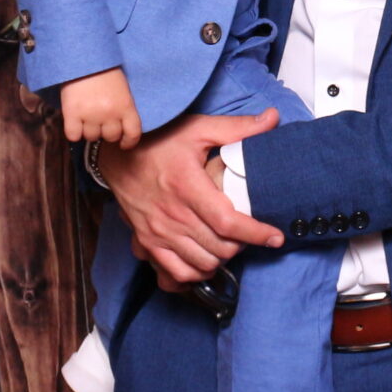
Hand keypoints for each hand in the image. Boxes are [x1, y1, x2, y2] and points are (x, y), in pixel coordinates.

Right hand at [59, 66, 141, 147]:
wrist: (81, 54)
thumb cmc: (103, 68)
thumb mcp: (121, 87)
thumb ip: (122, 107)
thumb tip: (118, 126)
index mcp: (126, 105)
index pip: (133, 133)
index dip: (129, 141)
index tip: (124, 143)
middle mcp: (110, 113)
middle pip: (110, 137)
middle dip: (106, 131)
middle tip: (100, 121)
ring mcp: (90, 115)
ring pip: (92, 137)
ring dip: (89, 130)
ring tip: (86, 117)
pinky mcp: (72, 113)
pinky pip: (73, 136)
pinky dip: (73, 132)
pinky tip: (74, 122)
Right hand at [100, 110, 284, 286]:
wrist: (116, 153)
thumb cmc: (159, 140)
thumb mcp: (198, 128)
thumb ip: (238, 128)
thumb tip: (273, 118)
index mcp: (187, 187)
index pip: (228, 222)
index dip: (256, 234)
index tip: (275, 237)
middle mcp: (172, 214)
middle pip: (219, 248)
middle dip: (242, 245)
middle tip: (249, 233)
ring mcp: (157, 232)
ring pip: (201, 264)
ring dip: (221, 258)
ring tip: (229, 243)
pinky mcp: (147, 242)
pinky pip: (175, 273)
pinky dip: (195, 273)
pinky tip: (206, 261)